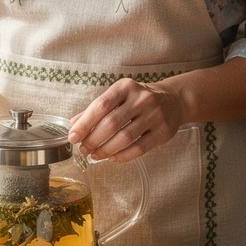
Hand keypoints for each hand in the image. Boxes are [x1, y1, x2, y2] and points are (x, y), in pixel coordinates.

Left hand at [68, 79, 185, 162]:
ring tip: (95, 155)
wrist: (172, 100)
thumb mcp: (118, 97)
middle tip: (83, 149)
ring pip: (125, 138)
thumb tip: (74, 124)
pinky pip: (139, 148)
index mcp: (125, 87)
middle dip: (93, 140)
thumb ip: (96, 109)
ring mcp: (154, 115)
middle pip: (112, 123)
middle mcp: (141, 99)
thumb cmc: (138, 100)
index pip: (101, 105)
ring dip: (106, 150)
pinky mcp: (163, 132)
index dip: (85, 123)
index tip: (73, 137)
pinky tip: (113, 157)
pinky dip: (122, 156)